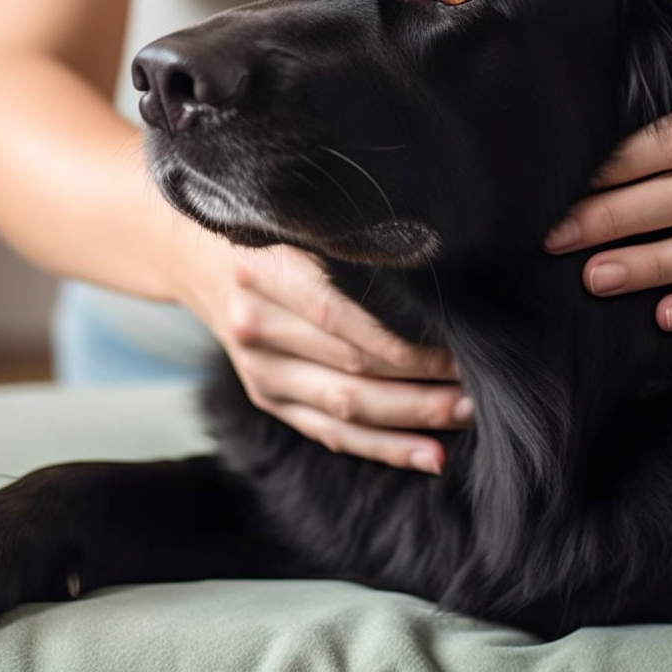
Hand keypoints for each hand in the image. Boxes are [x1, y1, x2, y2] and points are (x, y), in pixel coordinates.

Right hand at [174, 236, 469, 472]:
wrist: (192, 252)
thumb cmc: (268, 224)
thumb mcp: (301, 217)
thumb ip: (353, 241)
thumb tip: (433, 261)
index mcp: (266, 274)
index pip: (343, 318)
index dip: (403, 340)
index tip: (459, 346)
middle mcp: (256, 328)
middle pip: (351, 369)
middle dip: (421, 384)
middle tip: (479, 387)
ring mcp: (260, 371)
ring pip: (343, 409)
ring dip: (410, 420)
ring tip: (464, 416)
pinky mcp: (267, 397)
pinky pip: (328, 432)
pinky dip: (380, 446)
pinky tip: (427, 454)